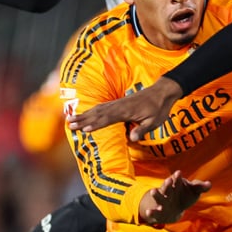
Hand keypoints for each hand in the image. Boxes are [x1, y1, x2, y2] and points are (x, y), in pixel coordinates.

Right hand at [67, 77, 182, 140]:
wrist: (162, 92)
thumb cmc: (159, 108)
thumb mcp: (155, 121)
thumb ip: (142, 129)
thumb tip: (132, 139)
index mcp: (127, 111)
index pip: (108, 119)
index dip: (96, 125)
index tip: (84, 130)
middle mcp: (119, 106)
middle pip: (98, 114)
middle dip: (83, 120)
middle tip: (70, 125)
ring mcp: (118, 103)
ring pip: (98, 109)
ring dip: (84, 114)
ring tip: (70, 119)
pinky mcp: (119, 102)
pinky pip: (102, 106)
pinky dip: (91, 110)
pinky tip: (85, 114)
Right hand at [139, 170, 211, 223]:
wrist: (174, 210)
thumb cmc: (185, 196)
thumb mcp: (193, 191)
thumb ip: (200, 187)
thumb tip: (209, 184)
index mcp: (176, 184)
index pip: (177, 180)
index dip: (177, 177)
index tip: (179, 173)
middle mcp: (168, 191)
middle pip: (167, 187)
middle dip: (167, 184)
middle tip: (168, 180)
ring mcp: (162, 201)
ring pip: (158, 196)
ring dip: (156, 194)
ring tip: (153, 191)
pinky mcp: (157, 211)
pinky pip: (153, 211)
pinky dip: (151, 211)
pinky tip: (149, 212)